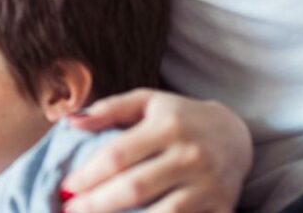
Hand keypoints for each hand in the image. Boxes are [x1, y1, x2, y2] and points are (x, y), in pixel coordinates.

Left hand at [61, 89, 251, 212]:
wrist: (235, 136)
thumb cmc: (180, 117)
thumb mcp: (147, 102)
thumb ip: (109, 109)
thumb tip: (71, 122)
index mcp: (169, 125)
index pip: (118, 155)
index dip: (88, 175)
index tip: (67, 188)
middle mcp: (191, 155)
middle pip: (135, 187)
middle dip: (97, 204)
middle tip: (71, 212)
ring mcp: (209, 185)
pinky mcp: (222, 208)